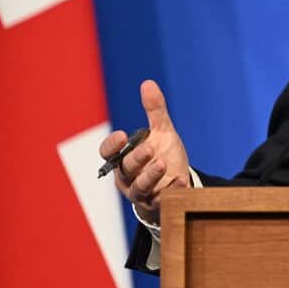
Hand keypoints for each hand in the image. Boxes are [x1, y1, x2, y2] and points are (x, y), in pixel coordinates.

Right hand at [99, 80, 192, 224]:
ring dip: (149, 176)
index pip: (107, 153)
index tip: (122, 135)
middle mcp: (128, 177)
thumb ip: (155, 111)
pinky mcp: (160, 204)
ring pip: (139, 188)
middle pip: (125, 169)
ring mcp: (143, 193)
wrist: (178, 182)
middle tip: (149, 148)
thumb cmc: (163, 155)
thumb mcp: (162, 132)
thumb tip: (148, 83)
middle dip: (136, 158)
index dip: (111, 145)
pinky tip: (181, 180)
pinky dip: (172, 191)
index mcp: (123, 158)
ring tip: (162, 163)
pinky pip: (162, 201)